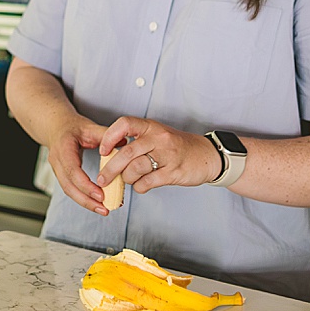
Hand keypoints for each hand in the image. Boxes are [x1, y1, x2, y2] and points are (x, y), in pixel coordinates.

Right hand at [47, 117, 109, 215]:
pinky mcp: (61, 175)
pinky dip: (83, 198)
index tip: (101, 194)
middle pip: (69, 186)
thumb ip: (106, 135)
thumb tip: (125, 142)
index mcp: (63, 148)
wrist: (56, 127)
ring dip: (85, 202)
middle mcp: (57, 161)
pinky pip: (70, 189)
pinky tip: (96, 203)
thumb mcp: (89, 126)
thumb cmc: (72, 127)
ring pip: (68, 191)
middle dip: (86, 200)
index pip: (73, 171)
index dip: (86, 185)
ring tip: (103, 210)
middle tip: (104, 208)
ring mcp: (57, 169)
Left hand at [96, 117, 218, 194]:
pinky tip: (140, 186)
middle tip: (102, 178)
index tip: (103, 150)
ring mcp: (168, 155)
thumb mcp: (157, 136)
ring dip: (126, 178)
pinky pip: (148, 182)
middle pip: (127, 153)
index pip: (125, 124)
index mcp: (151, 127)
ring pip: (136, 168)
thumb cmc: (177, 146)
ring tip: (128, 180)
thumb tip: (110, 158)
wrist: (207, 156)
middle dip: (110, 168)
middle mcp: (159, 138)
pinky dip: (139, 186)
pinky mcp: (174, 172)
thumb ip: (136, 143)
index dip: (109, 137)